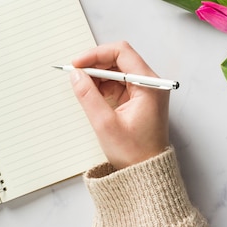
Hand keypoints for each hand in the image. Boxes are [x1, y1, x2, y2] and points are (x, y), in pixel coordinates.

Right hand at [70, 41, 169, 168]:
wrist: (146, 174)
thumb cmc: (133, 153)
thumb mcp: (105, 124)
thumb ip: (88, 96)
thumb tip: (75, 75)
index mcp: (148, 85)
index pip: (122, 52)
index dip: (96, 54)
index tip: (77, 63)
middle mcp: (150, 83)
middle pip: (120, 59)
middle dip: (95, 64)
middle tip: (75, 74)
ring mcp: (145, 91)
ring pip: (117, 71)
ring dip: (98, 76)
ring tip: (82, 88)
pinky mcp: (139, 99)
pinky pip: (118, 83)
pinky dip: (103, 86)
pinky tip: (92, 95)